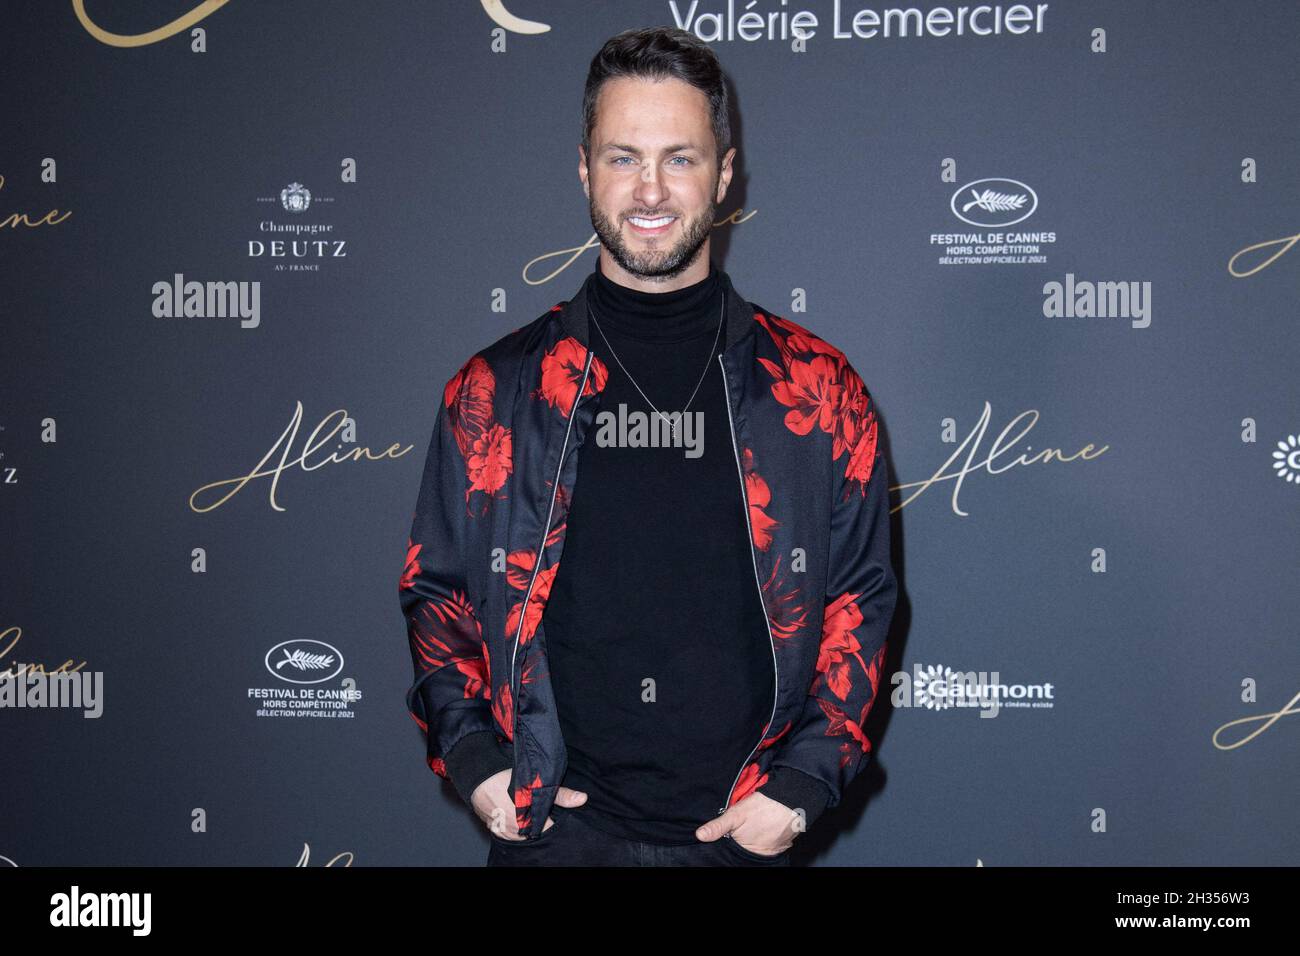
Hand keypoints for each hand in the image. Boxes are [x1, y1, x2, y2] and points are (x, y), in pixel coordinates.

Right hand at [470, 769, 586, 840]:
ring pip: (523, 834)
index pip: (550, 830)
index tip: (557, 811)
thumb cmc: (505, 777)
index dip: (556, 820)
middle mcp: (516, 833)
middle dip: (542, 822)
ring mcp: (503, 833)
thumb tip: (582, 799)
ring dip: (528, 824)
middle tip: (543, 807)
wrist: (476, 775)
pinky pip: (510, 832)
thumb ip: (560, 795)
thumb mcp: (535, 783)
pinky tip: (516, 811)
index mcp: (529, 823)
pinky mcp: (494, 829)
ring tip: (529, 807)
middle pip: (536, 833)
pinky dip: (516, 824)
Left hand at [694, 791, 801, 855]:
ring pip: (757, 848)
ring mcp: (773, 851)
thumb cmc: (763, 807)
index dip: (729, 846)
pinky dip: (765, 839)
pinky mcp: (783, 845)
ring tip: (752, 829)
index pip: (733, 854)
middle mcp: (760, 855)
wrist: (791, 800)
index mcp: (747, 851)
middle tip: (741, 831)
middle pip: (745, 852)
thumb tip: (699, 835)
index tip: (728, 837)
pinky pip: (770, 845)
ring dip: (753, 842)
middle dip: (740, 844)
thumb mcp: (736, 814)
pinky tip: (763, 829)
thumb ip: (718, 826)